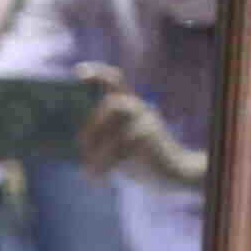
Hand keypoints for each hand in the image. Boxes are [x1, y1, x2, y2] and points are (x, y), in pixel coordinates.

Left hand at [77, 63, 204, 187]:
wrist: (173, 172)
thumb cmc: (138, 158)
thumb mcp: (118, 143)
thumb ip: (102, 135)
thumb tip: (77, 139)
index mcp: (130, 105)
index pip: (115, 81)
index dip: (97, 73)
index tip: (78, 71)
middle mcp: (140, 108)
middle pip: (111, 104)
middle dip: (91, 128)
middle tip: (82, 150)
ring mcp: (147, 122)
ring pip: (114, 131)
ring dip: (96, 153)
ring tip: (89, 171)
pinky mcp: (149, 139)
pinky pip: (119, 150)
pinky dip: (103, 166)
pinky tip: (99, 178)